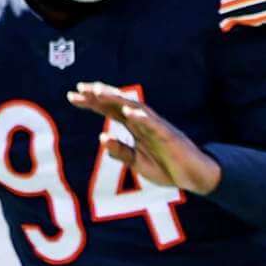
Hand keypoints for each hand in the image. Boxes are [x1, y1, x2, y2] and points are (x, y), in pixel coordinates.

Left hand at [67, 82, 219, 194]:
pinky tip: (129, 112)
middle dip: (99, 95)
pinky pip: (154, 125)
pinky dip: (142, 118)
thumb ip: (121, 152)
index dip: (91, 102)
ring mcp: (157, 127)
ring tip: (99, 92)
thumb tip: (102, 137)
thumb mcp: (137, 163)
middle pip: (119, 104)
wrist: (194, 177)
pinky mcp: (169, 136)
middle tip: (79, 88)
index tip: (71, 95)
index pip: (110, 110)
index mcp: (135, 127)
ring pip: (134, 107)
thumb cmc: (168, 168)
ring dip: (116, 99)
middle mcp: (144, 122)